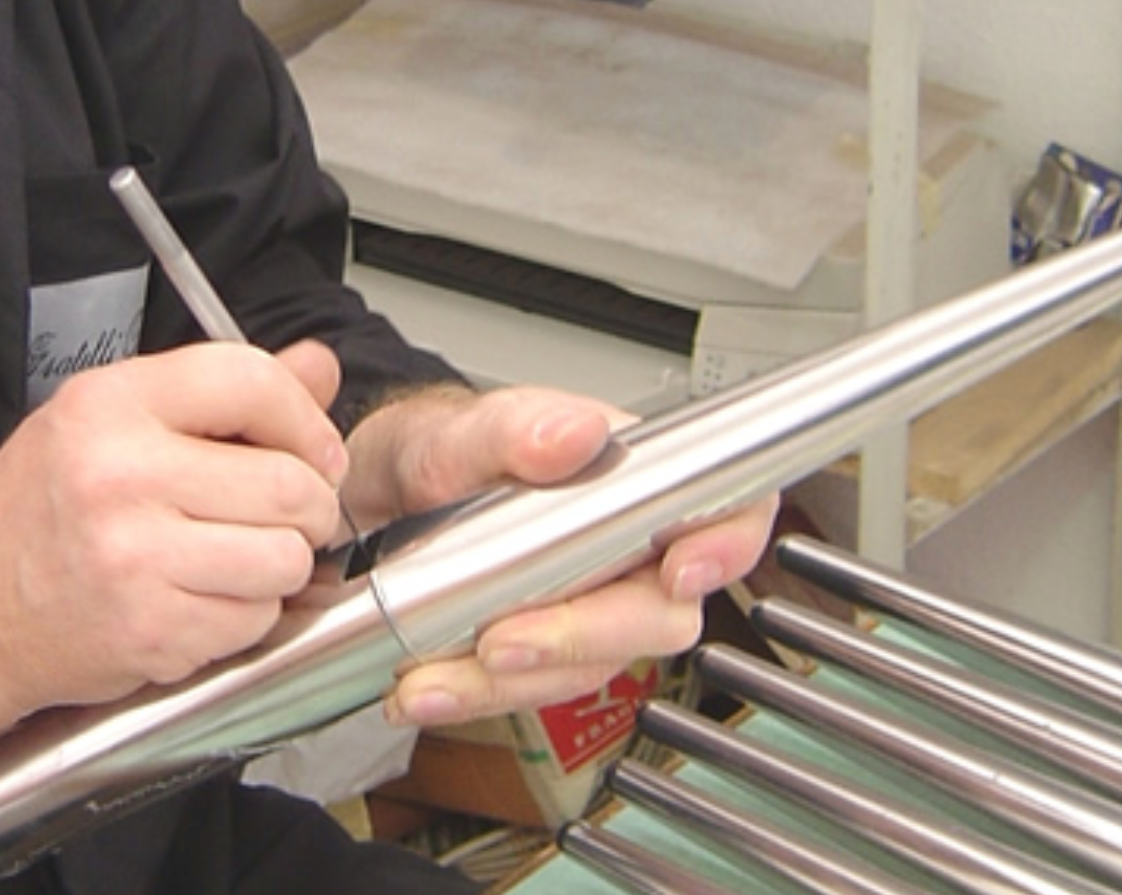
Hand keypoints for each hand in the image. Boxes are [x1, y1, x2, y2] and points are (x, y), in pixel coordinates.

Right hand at [0, 338, 348, 808]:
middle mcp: (120, 475)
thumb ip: (219, 393)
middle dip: (309, 503)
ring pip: (286, 557)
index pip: (249, 381)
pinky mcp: (150, 633)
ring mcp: (136, 560)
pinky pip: (256, 619)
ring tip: (240, 556)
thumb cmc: (40, 509)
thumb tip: (319, 365)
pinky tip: (202, 598)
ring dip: (282, 563)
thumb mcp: (111, 421)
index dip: (306, 417)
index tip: (317, 449)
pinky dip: (247, 614)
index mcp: (110, 403)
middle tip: (290, 514)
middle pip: (289, 482)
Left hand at [342, 386, 776, 729]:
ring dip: (511, 682)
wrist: (393, 497)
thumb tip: (574, 433)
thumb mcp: (464, 429)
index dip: (726, 544)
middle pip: (657, 614)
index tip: (682, 571)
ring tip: (437, 675)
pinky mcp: (549, 649)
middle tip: (503, 641)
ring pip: (590, 665)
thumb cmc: (450, 450)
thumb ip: (516, 428)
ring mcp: (593, 605)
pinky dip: (476, 694)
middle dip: (579, 637)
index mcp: (635, 477)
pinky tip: (428, 687)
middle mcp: (630, 549)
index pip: (728, 507)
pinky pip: (534, 686)